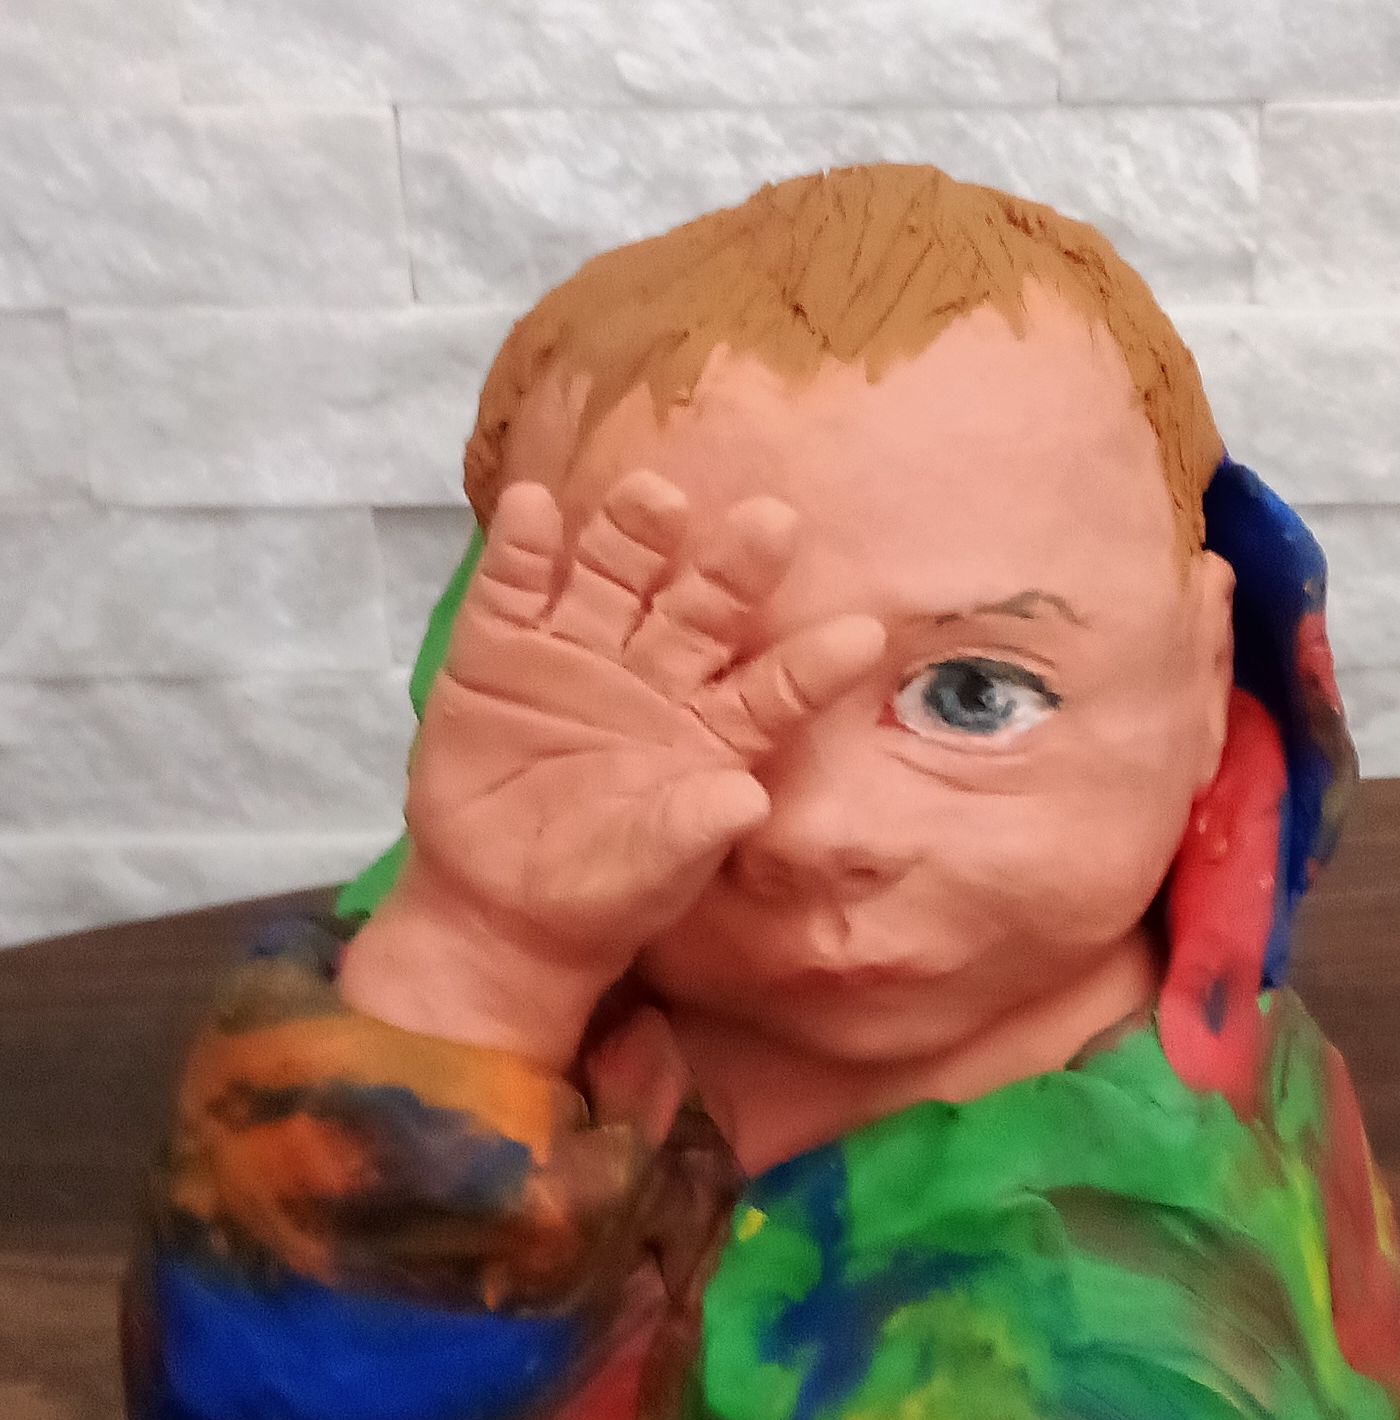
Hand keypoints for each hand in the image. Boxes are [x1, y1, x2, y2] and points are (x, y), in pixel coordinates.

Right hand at [340, 475, 884, 1062]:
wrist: (498, 906)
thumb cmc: (602, 887)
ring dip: (631, 534)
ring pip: (611, 577)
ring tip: (656, 498)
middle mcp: (656, 672)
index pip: (775, 688)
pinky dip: (519, 549)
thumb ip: (694, 829)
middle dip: (733, 566)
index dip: (816, 663)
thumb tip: (745, 799)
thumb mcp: (653, 869)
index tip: (866, 636)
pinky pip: (511, 590)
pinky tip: (532, 507)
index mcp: (712, 726)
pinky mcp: (498, 651)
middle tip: (773, 522)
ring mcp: (577, 651)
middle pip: (701, 607)